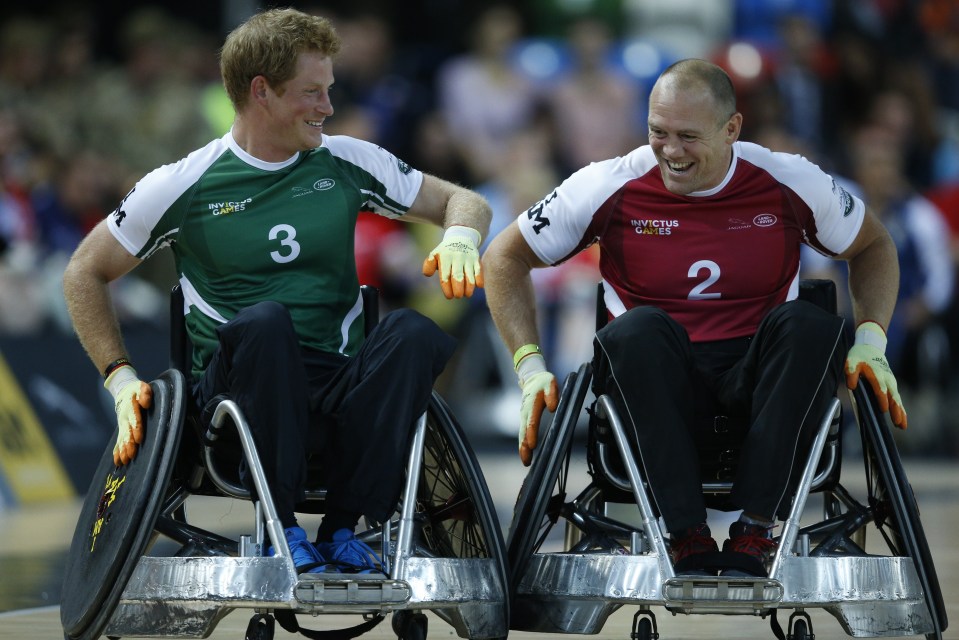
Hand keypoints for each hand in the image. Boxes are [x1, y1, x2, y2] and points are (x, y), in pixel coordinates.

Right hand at [104, 365, 152, 465]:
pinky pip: (118, 442)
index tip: (138, 439)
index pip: (135, 420)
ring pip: (122, 439)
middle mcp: (125, 418)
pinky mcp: (121, 429)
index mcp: (131, 408)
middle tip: (131, 455)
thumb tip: (146, 403)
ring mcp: (121, 425)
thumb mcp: (142, 387)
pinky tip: (117, 462)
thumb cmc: (137, 390)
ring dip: (122, 450)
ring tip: (124, 461)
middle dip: (128, 444)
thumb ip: (145, 393)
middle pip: (127, 433)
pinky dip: (117, 452)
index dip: (136, 429)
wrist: (123, 391)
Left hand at [422, 225, 482, 298]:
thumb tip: (427, 274)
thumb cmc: (445, 252)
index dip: (447, 287)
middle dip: (458, 288)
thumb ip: (429, 265)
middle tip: (458, 296)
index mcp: (445, 257)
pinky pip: (479, 269)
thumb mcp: (435, 255)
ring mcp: (467, 258)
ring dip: (469, 286)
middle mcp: (456, 257)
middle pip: (458, 275)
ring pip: (469, 274)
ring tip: (467, 294)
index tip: (449, 296)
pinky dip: (480, 278)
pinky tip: (479, 286)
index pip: (445, 275)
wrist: (460, 237)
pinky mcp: (476, 259)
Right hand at [515, 349, 558, 465]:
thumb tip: (552, 407)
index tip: (532, 445)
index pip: (531, 422)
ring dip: (522, 448)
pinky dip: (523, 444)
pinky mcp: (524, 419)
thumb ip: (552, 394)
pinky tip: (526, 453)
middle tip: (526, 460)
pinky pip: (523, 433)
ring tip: (526, 461)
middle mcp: (525, 412)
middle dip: (524, 447)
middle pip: (523, 432)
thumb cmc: (543, 382)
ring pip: (521, 434)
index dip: (531, 434)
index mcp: (532, 404)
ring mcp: (523, 416)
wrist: (532, 378)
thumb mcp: (550, 383)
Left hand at [845, 321, 906, 428]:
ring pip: (897, 399)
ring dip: (901, 412)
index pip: (880, 389)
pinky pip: (897, 397)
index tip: (883, 410)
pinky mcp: (892, 384)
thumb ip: (851, 373)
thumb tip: (851, 386)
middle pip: (893, 397)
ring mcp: (891, 381)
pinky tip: (902, 419)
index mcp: (876, 374)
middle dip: (896, 411)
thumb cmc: (860, 355)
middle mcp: (887, 379)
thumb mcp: (851, 361)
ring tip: (903, 426)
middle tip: (898, 424)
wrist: (871, 346)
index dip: (882, 400)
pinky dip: (901, 408)